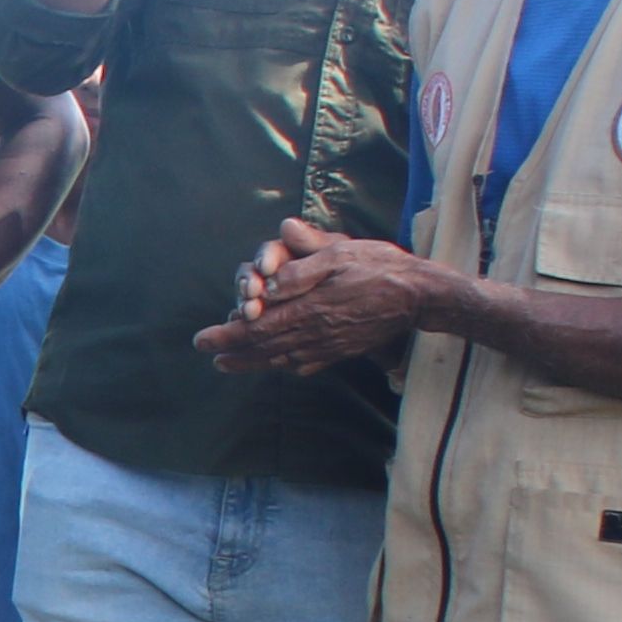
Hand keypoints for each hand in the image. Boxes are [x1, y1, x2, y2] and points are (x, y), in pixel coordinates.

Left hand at [191, 224, 433, 374]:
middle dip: (233, 352)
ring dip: (252, 362)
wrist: (419, 295)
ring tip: (229, 364)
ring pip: (281, 358)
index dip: (227, 335)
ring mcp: (328, 345)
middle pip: (263, 348)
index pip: (257, 327)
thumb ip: (303, 267)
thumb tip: (268, 280)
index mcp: (309, 309)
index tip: (201, 340)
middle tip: (207, 355)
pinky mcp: (342, 350)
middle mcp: (314, 333)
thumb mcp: (340, 256)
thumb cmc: (379, 267)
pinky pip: (306, 362)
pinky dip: (284, 365)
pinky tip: (276, 364)